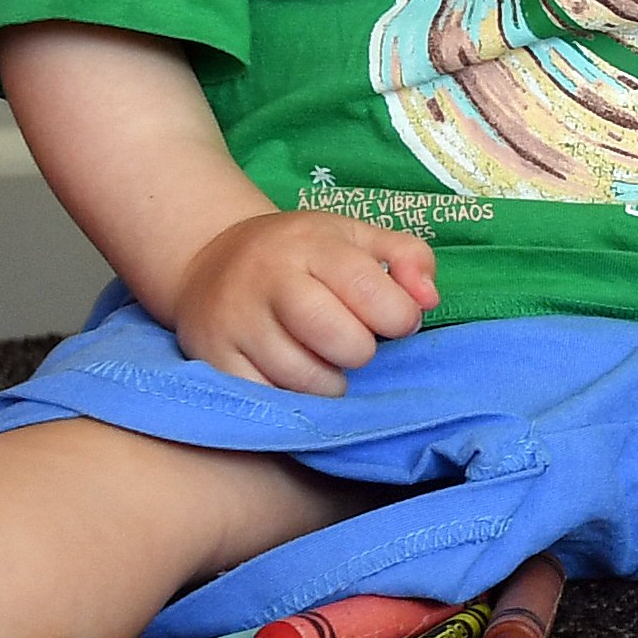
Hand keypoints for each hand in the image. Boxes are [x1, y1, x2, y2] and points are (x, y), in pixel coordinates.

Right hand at [168, 210, 436, 390]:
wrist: (209, 260)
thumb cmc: (299, 254)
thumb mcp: (354, 237)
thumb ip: (409, 257)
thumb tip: (428, 300)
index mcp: (310, 244)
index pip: (369, 289)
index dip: (398, 316)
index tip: (395, 320)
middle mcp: (268, 278)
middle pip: (338, 339)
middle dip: (360, 351)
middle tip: (352, 342)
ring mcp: (237, 321)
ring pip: (305, 379)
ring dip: (328, 381)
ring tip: (322, 359)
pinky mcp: (214, 359)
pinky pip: (269, 400)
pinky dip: (291, 397)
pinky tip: (293, 375)